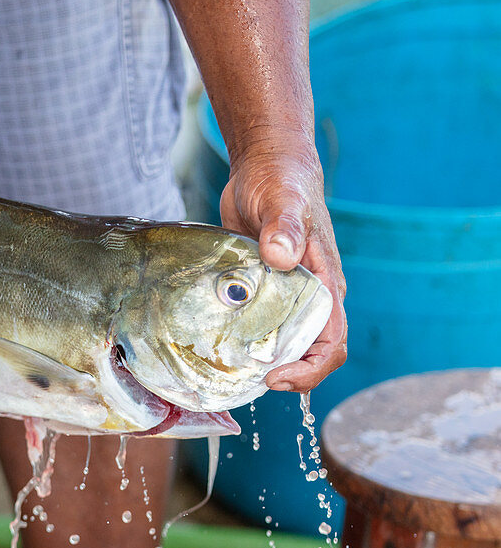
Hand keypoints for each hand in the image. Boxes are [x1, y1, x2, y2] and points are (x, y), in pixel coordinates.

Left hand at [220, 139, 346, 392]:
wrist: (265, 168)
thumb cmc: (282, 181)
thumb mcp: (282, 200)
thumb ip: (283, 226)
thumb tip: (282, 256)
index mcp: (325, 285)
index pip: (332, 343)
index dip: (310, 369)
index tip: (276, 376)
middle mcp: (308, 297)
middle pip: (307, 352)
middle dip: (284, 373)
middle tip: (246, 379)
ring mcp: (284, 295)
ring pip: (279, 342)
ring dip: (260, 360)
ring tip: (229, 370)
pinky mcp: (260, 289)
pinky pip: (256, 324)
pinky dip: (241, 340)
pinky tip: (215, 345)